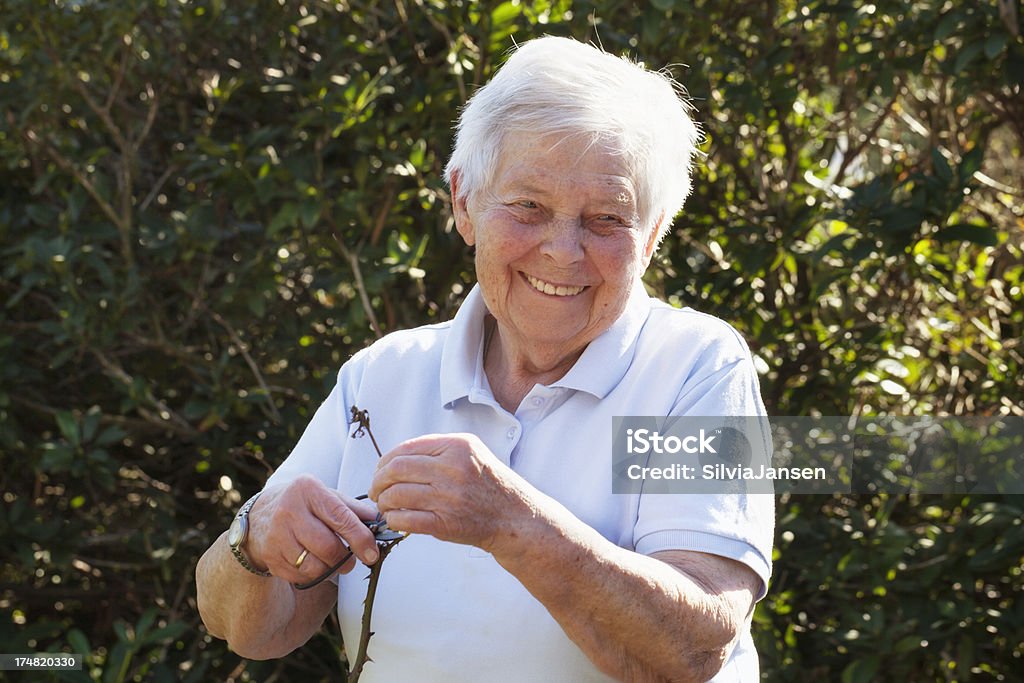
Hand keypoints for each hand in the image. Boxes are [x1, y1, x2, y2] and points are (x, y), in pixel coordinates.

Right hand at [245, 474, 379, 583]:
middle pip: (328, 546)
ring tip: (333, 562)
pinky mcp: (270, 556)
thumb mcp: (326, 497)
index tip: (372, 553)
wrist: (259, 516)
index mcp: (308, 489)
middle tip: (352, 561)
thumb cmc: (303, 505)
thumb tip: (379, 522)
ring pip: (314, 566)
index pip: (341, 518)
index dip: (361, 539)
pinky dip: (313, 575)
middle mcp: (289, 510)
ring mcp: (276, 535)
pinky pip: (301, 576)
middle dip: (345, 559)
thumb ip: (353, 509)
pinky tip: (313, 563)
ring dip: (330, 569)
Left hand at [368, 433, 535, 552]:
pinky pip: (405, 519)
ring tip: (385, 505)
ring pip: (396, 495)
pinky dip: (393, 519)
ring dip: (383, 502)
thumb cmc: (489, 485)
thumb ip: (438, 451)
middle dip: (378, 481)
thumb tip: (395, 458)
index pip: (406, 448)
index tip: (380, 470)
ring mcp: (449, 497)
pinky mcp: (445, 523)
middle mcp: (453, 469)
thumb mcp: (471, 453)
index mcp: (457, 447)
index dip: (385, 460)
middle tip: (375, 489)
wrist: (513, 516)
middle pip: (396, 470)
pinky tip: (395, 519)